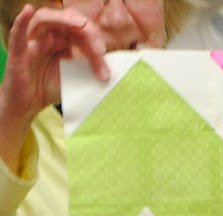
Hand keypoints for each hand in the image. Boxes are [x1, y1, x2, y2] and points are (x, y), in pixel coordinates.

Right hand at [0, 4, 109, 172]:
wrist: (31, 104)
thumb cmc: (52, 87)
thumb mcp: (77, 78)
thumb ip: (90, 71)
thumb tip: (111, 72)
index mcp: (63, 40)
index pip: (80, 32)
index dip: (94, 40)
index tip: (104, 55)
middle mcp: (48, 36)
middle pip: (67, 24)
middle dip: (86, 33)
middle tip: (99, 48)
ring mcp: (33, 42)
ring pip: (45, 21)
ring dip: (64, 20)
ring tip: (80, 24)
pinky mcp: (18, 53)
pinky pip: (18, 35)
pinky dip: (21, 21)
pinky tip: (28, 11)